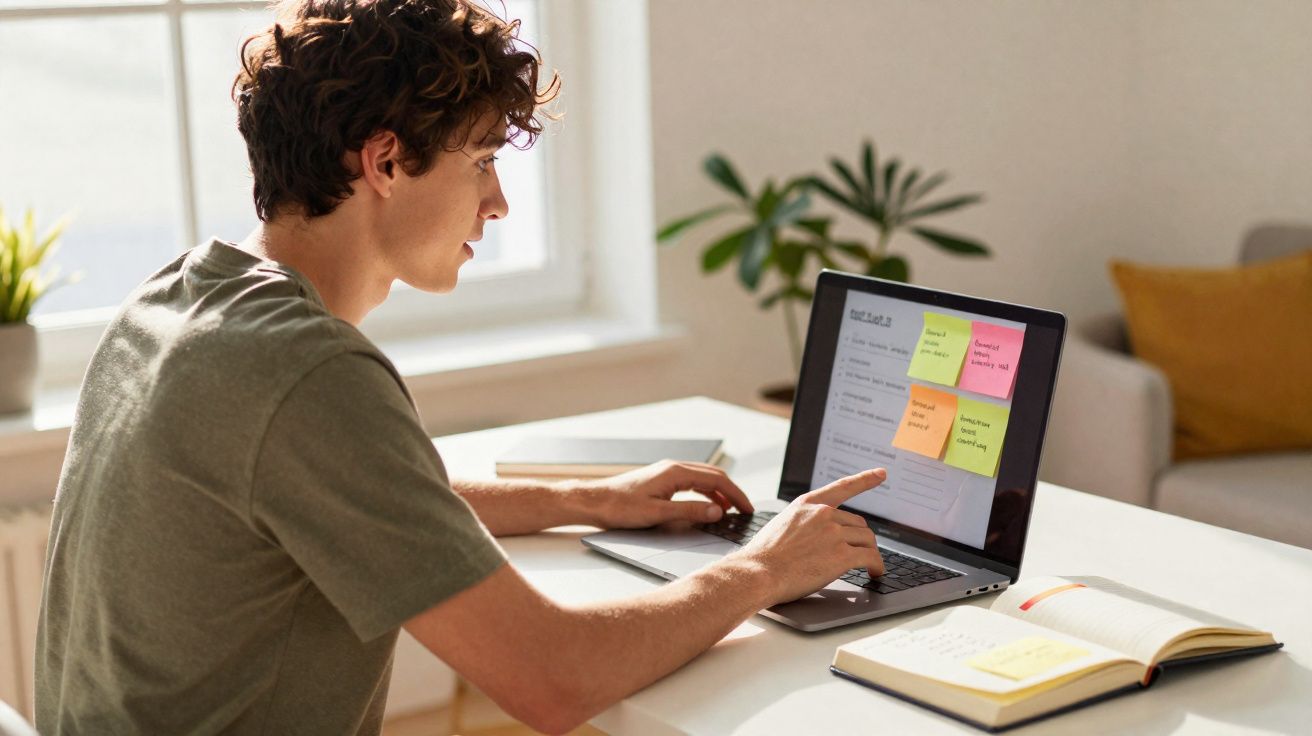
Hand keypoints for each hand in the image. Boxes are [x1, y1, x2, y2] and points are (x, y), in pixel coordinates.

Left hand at [575, 460, 754, 528]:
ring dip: (719, 493)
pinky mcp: (661, 481)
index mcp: (675, 472)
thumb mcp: (658, 514)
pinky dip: (705, 494)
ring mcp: (667, 473)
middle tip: (745, 510)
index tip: (747, 508)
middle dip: (732, 492)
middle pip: (713, 476)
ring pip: (703, 479)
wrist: (595, 502)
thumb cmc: (620, 507)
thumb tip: (717, 512)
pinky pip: (692, 483)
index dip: (736, 494)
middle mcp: (673, 468)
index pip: (717, 479)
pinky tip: (707, 506)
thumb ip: (689, 512)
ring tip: (730, 511)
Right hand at [730, 468, 886, 603]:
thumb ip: (803, 523)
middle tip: (860, 553)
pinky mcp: (842, 555)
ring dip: (871, 553)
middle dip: (860, 539)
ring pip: (867, 540)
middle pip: (858, 523)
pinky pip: (870, 557)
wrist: (758, 572)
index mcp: (807, 504)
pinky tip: (875, 573)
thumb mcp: (781, 524)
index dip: (865, 479)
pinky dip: (877, 566)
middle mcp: (822, 514)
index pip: (842, 487)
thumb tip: (816, 535)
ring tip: (871, 567)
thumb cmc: (763, 556)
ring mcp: (833, 533)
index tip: (880, 473)